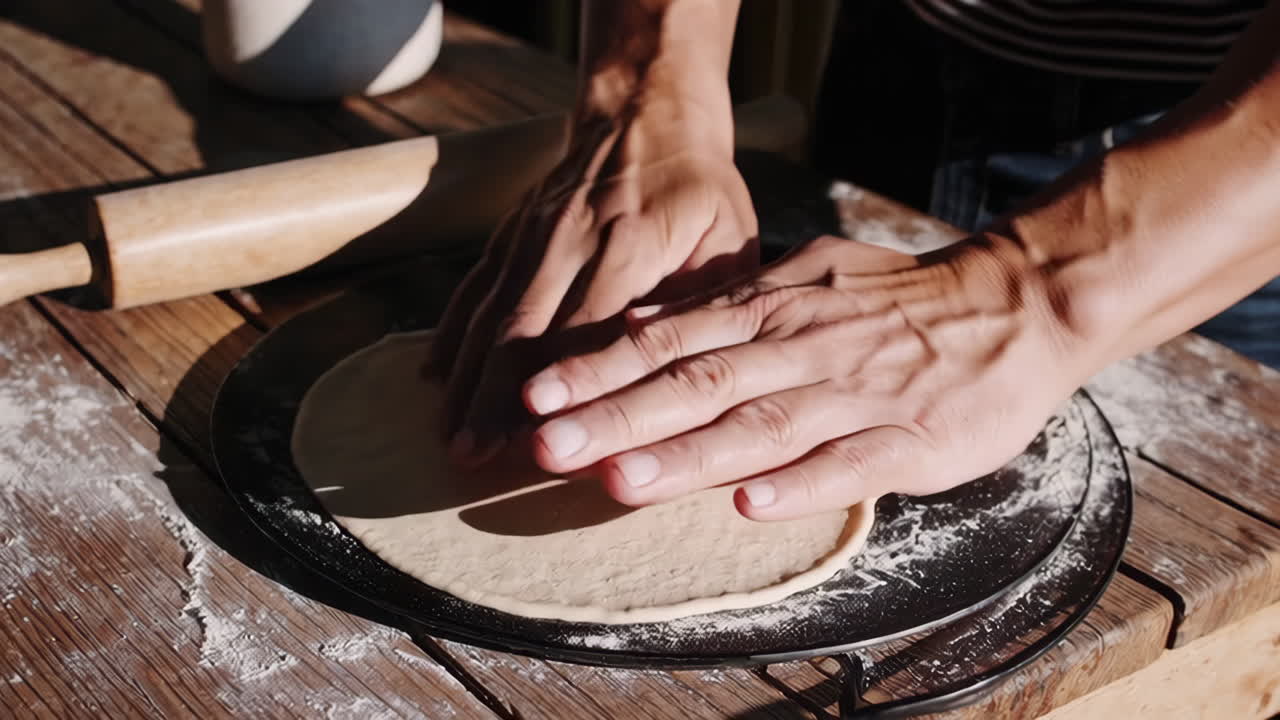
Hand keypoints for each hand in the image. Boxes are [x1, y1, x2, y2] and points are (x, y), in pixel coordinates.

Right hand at [431, 99, 757, 461]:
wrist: (646, 108)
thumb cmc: (700, 187)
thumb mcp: (728, 237)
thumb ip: (703, 304)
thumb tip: (679, 377)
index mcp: (629, 243)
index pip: (586, 329)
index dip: (560, 388)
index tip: (537, 440)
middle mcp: (569, 238)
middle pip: (521, 327)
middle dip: (492, 396)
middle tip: (470, 455)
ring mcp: (532, 232)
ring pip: (488, 311)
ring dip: (465, 376)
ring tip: (449, 434)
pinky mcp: (512, 230)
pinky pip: (474, 285)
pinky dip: (451, 332)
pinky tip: (432, 376)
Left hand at [520, 234, 1098, 519]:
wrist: (1012, 302)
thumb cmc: (895, 298)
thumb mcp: (804, 278)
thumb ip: (723, 305)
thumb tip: (640, 321)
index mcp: (772, 312)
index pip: (670, 343)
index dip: (600, 371)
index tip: (535, 396)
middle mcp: (802, 348)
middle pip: (699, 386)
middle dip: (618, 417)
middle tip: (546, 446)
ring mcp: (856, 394)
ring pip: (763, 425)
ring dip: (689, 456)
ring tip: (621, 481)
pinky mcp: (910, 437)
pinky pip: (851, 463)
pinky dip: (802, 484)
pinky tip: (751, 505)